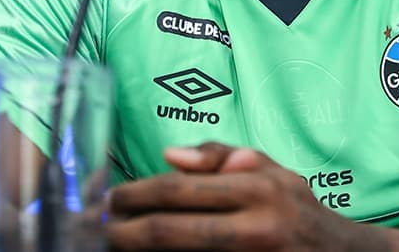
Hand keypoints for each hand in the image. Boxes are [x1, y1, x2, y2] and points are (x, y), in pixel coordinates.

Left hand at [107, 143, 367, 250]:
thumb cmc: (302, 212)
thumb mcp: (276, 172)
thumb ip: (224, 157)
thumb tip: (170, 156)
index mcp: (258, 188)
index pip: (180, 190)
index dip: (136, 195)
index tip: (109, 199)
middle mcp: (256, 226)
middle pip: (171, 231)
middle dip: (124, 231)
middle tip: (97, 229)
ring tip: (114, 244)